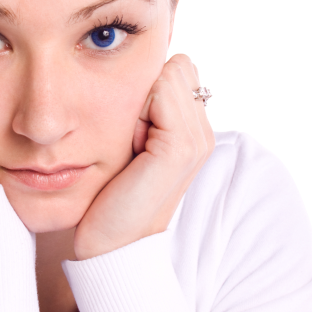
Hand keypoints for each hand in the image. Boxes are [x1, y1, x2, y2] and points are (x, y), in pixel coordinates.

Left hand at [73, 54, 214, 259]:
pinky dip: (136, 112)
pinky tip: (132, 147)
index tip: (133, 129)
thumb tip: (149, 69)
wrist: (109, 243)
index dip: (148, 88)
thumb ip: (148, 108)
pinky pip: (159, 94)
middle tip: (131, 140)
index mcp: (195, 130)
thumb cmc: (112, 194)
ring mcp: (196, 142)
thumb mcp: (132, 143)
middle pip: (175, 68)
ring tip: (131, 147)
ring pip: (166, 77)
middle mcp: (203, 133)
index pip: (179, 68)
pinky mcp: (179, 149)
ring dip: (137, 103)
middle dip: (143, 92)